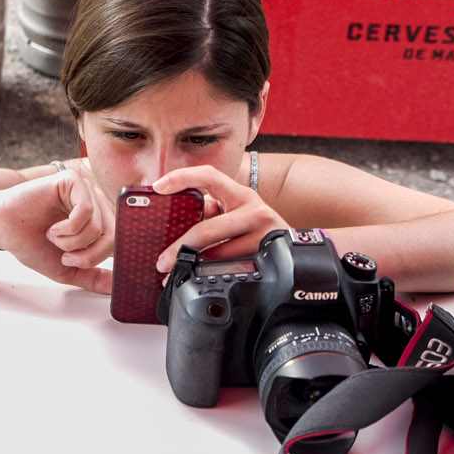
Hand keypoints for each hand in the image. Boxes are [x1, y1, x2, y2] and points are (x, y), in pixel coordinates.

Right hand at [0, 169, 113, 293]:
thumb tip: (116, 289)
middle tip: (66, 257)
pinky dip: (68, 228)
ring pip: (98, 227)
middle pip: (113, 236)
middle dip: (88, 256)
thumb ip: (93, 277)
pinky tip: (53, 228)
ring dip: (72, 242)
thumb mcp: (67, 269)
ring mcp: (85, 191)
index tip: (75, 263)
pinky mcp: (73, 181)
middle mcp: (95, 204)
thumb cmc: (31, 242)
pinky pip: (86, 210)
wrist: (3, 229)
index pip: (118, 242)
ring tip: (53, 237)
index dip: (98, 258)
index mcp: (99, 220)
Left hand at [151, 165, 288, 272]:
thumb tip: (172, 227)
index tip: (159, 186)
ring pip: (219, 253)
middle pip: (208, 229)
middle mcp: (254, 209)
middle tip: (162, 261)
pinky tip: (201, 277)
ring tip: (176, 273)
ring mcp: (263, 232)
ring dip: (194, 266)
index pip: (209, 175)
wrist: (294, 246)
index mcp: (240, 194)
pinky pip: (233, 266)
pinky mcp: (268, 253)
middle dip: (180, 247)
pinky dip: (213, 272)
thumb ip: (210, 212)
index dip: (183, 177)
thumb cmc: (256, 228)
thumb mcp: (235, 212)